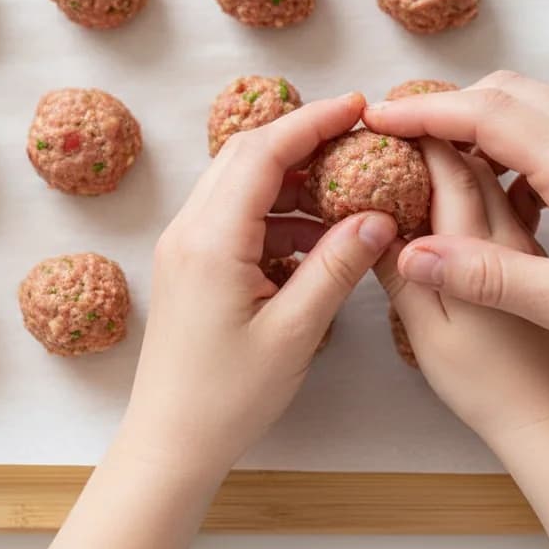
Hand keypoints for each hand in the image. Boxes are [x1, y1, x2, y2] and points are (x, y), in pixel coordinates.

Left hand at [128, 93, 397, 479]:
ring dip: (291, 178)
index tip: (356, 105)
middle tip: (355, 137)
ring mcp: (185, 245)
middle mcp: (189, 230)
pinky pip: (236, 216)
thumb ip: (336, 266)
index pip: (262, 152)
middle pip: (247, 155)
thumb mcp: (294, 332)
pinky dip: (276, 214)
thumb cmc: (227, 398)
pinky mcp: (191, 263)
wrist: (170, 443)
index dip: (312, 121)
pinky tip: (315, 238)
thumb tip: (378, 217)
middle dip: (302, 137)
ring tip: (345, 190)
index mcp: (211, 239)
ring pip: (240, 183)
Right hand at [365, 71, 548, 386]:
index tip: (377, 118)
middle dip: (445, 107)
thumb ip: (486, 275)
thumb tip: (412, 255)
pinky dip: (513, 134)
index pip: (487, 114)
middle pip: (505, 91)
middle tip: (398, 138)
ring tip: (436, 159)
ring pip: (530, 100)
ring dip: (478, 119)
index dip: (424, 113)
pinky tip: (497, 179)